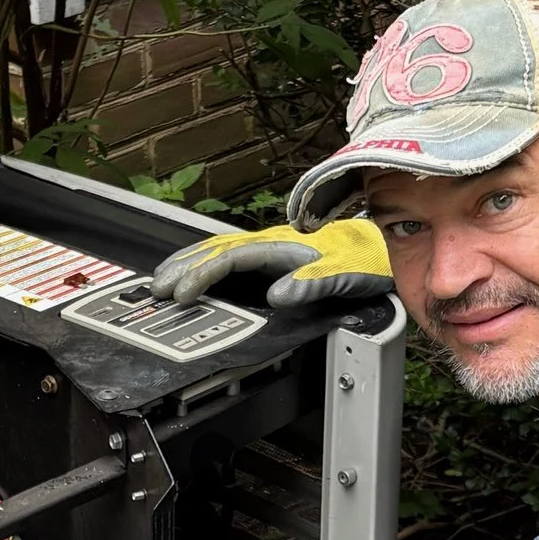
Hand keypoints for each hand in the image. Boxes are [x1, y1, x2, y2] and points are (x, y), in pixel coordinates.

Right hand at [149, 218, 390, 310]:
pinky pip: (230, 257)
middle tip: (156, 290)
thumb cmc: (366, 260)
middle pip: (215, 250)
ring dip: (188, 264)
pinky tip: (197, 275)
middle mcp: (270, 243)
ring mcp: (270, 249)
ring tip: (162, 280)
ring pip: (218, 250)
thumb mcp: (344, 274)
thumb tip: (276, 296)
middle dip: (182, 268)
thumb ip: (312, 284)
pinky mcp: (274, 257)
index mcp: (281, 246)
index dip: (202, 275)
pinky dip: (205, 264)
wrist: (383, 248)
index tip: (181, 295)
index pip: (228, 258)